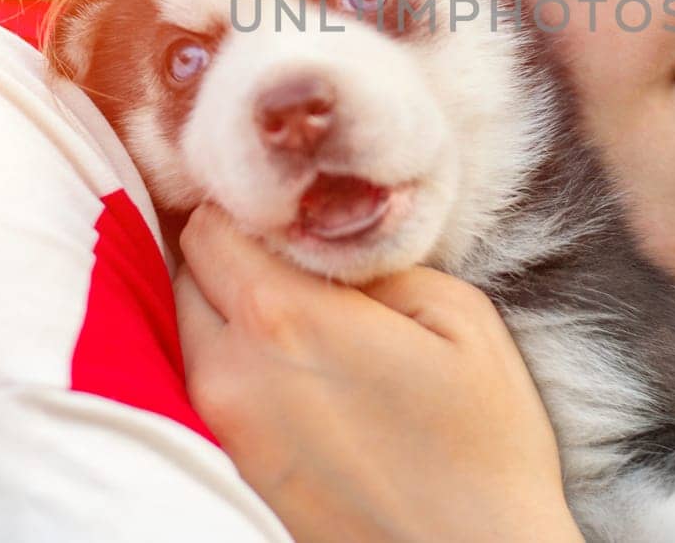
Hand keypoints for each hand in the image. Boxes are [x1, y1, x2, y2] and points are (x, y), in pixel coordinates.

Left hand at [174, 204, 584, 542]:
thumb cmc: (486, 442)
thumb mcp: (459, 317)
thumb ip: (376, 263)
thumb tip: (328, 240)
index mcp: (285, 318)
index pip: (210, 225)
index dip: (248, 206)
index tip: (291, 208)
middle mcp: (232, 371)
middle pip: (188, 274)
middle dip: (232, 254)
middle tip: (296, 256)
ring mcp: (224, 428)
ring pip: (191, 329)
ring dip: (228, 309)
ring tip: (302, 315)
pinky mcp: (232, 468)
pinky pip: (207, 385)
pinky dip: (235, 361)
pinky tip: (297, 370)